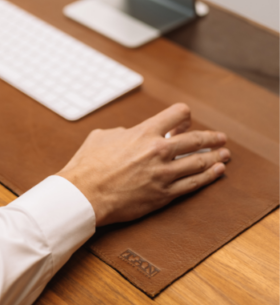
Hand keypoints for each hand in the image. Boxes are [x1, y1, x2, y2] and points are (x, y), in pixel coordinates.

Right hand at [58, 103, 230, 225]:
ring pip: (199, 161)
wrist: (84, 194)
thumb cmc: (88, 164)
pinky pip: (193, 184)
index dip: (184, 116)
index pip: (178, 114)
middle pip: (196, 138)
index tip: (185, 122)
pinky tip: (217, 171)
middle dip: (211, 137)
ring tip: (224, 155)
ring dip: (215, 156)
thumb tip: (128, 133)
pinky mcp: (164, 195)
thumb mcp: (102, 136)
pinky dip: (208, 176)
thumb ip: (121, 131)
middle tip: (220, 138)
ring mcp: (164, 173)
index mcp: (144, 132)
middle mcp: (158, 150)